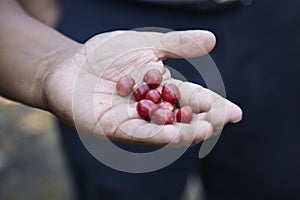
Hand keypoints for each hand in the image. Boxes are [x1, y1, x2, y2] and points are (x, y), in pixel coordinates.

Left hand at [44, 30, 241, 145]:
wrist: (70, 65)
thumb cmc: (105, 55)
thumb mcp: (144, 43)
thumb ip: (176, 44)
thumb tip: (212, 39)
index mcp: (163, 88)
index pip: (193, 97)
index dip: (213, 105)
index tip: (235, 112)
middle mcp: (153, 107)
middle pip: (182, 116)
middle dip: (203, 119)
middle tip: (223, 120)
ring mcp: (135, 120)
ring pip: (163, 128)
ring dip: (184, 130)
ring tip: (204, 129)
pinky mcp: (114, 128)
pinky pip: (138, 131)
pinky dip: (156, 133)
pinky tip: (173, 134)